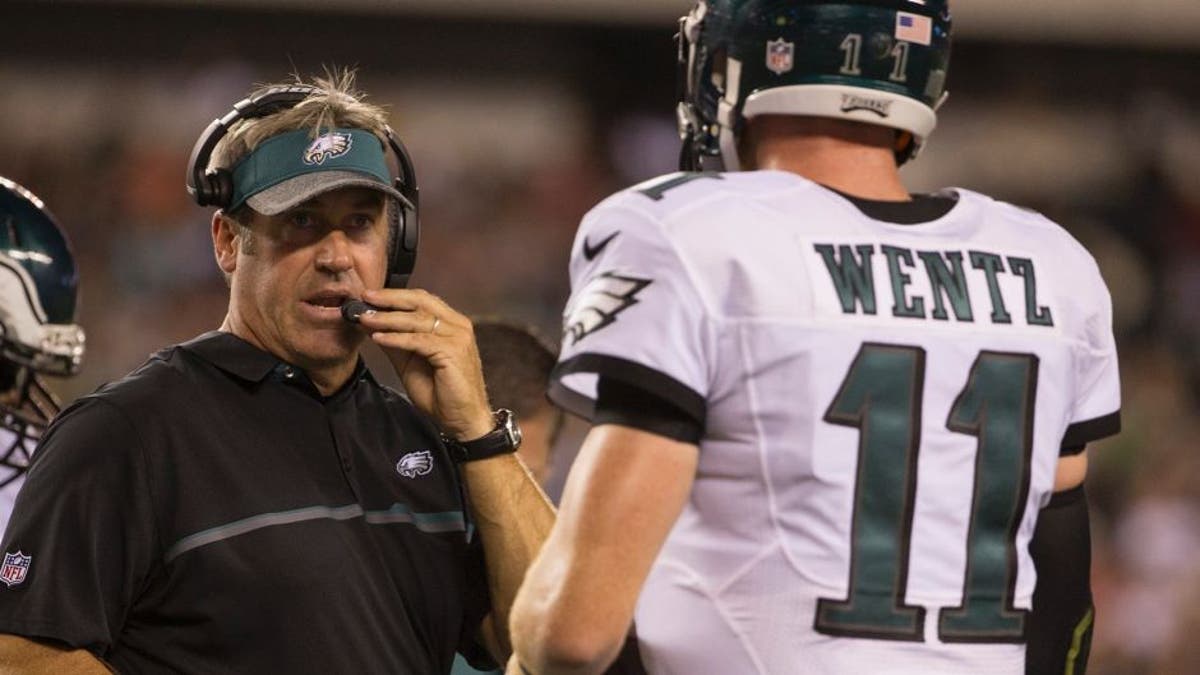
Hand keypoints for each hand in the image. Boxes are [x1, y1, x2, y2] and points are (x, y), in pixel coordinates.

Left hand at [356, 288, 492, 439]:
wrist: (462, 419)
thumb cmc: (442, 393)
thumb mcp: (411, 362)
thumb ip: (396, 342)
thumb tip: (372, 324)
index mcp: (452, 324)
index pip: (422, 300)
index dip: (395, 296)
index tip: (369, 296)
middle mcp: (458, 325)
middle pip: (421, 302)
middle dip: (390, 298)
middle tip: (366, 298)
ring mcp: (458, 337)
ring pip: (417, 319)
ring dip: (388, 318)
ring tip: (365, 319)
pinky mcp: (453, 352)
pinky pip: (419, 340)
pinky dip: (396, 338)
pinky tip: (379, 338)